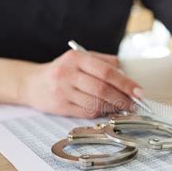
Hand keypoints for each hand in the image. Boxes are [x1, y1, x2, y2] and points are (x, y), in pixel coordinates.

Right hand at [21, 50, 142, 117]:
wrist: (32, 83)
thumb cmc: (63, 70)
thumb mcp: (80, 58)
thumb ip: (103, 61)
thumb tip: (126, 73)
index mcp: (76, 58)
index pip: (106, 71)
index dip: (125, 83)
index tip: (138, 91)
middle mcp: (67, 74)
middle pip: (102, 89)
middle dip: (122, 98)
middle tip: (135, 104)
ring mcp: (62, 91)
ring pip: (95, 103)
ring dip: (113, 107)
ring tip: (123, 107)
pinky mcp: (60, 106)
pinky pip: (86, 112)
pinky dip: (101, 112)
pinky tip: (108, 110)